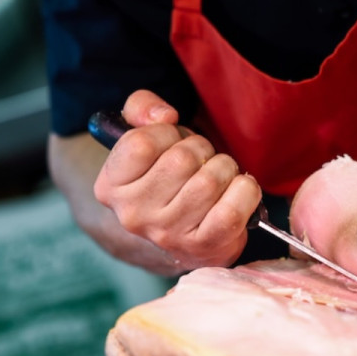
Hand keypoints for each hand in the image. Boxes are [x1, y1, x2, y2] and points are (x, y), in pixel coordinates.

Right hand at [93, 90, 260, 269]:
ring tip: (218, 177)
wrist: (186, 235)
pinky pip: (232, 210)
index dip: (168, 133)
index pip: (141, 143)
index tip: (173, 142)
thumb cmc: (169, 177)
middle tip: (201, 162)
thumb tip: (164, 116)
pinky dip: (245, 191)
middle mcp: (133, 214)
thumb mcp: (146, 135)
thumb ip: (142, 108)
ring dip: (225, 169)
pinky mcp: (203, 246)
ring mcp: (168, 234)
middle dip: (202, 150)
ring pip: (210, 181)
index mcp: (111, 186)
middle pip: (182, 159)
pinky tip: (238, 191)